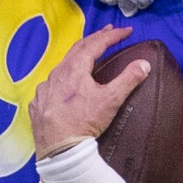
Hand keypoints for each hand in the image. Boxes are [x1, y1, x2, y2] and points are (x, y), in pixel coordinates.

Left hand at [29, 26, 148, 157]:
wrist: (59, 151)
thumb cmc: (84, 123)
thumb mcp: (110, 101)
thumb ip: (128, 80)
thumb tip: (144, 64)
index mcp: (74, 69)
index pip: (95, 44)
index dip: (112, 36)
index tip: (126, 31)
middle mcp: (57, 74)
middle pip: (77, 50)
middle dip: (95, 39)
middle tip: (109, 33)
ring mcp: (45, 89)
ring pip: (61, 66)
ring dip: (76, 57)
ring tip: (87, 56)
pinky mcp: (38, 104)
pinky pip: (50, 85)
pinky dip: (62, 78)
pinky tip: (64, 84)